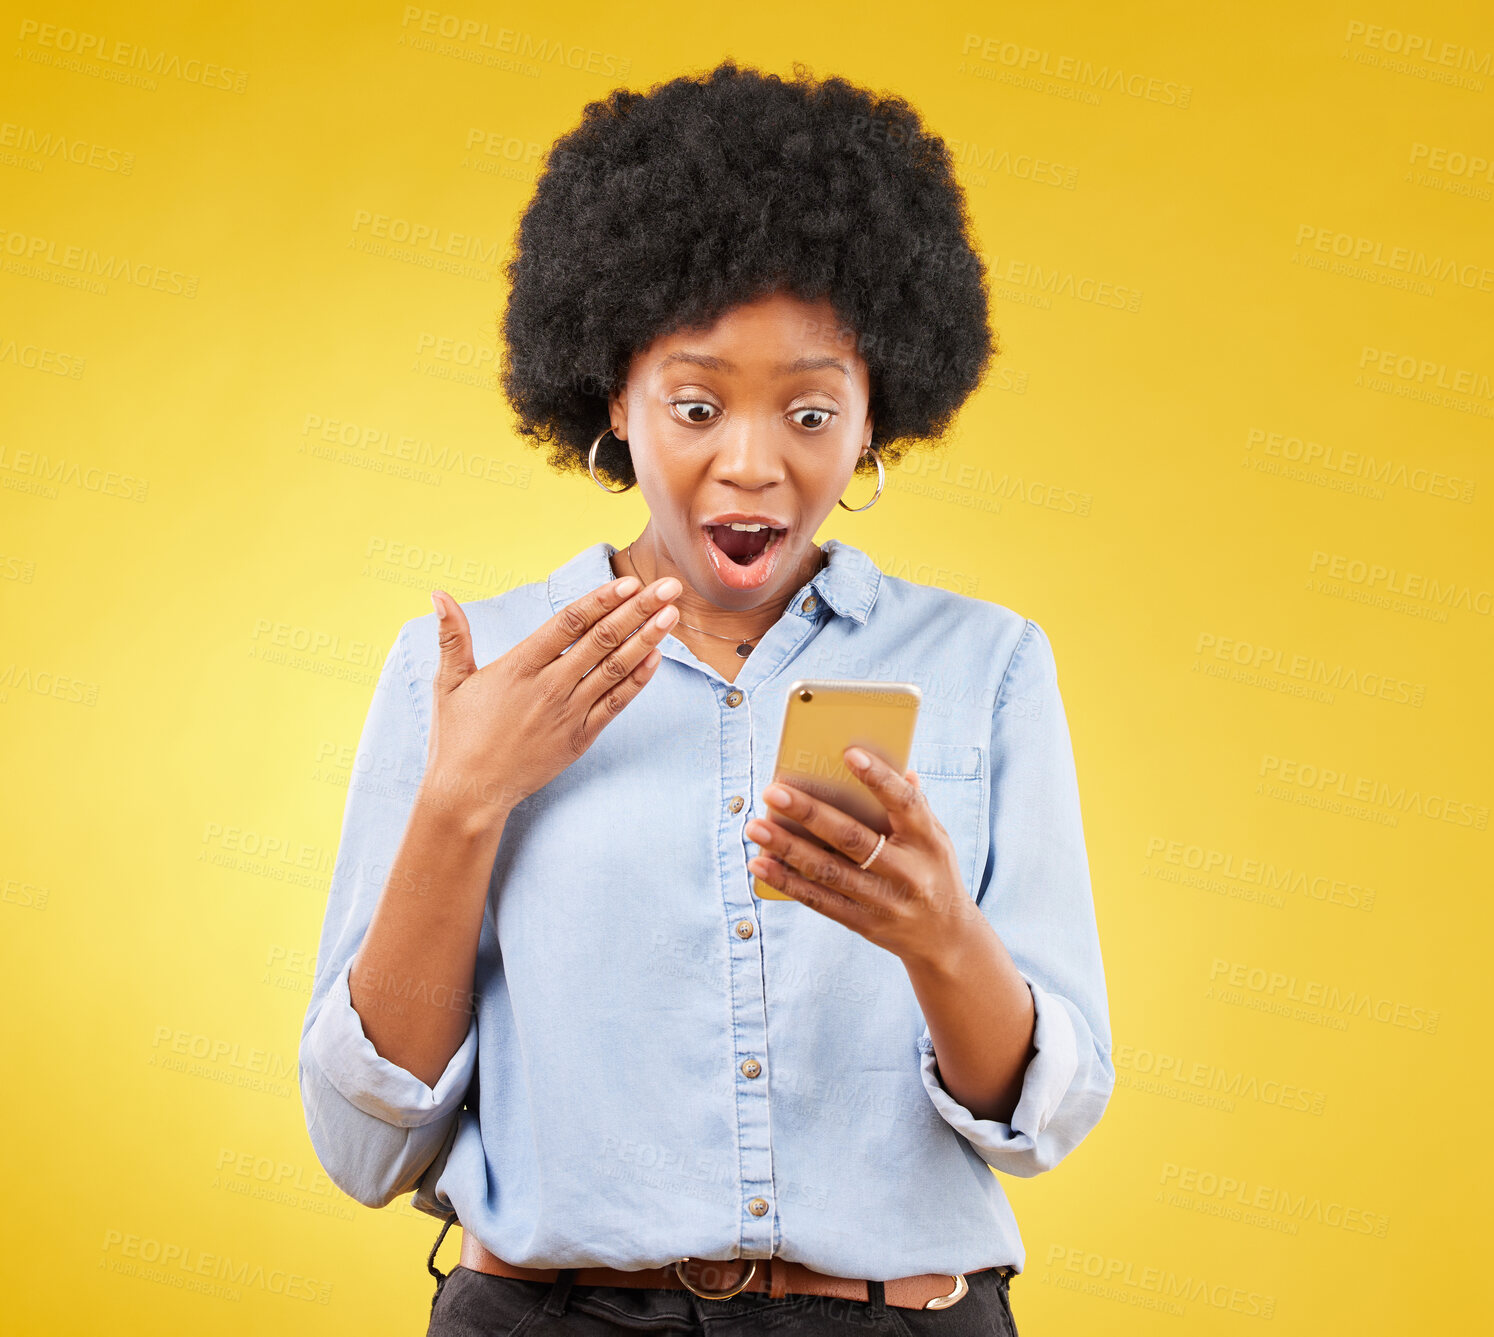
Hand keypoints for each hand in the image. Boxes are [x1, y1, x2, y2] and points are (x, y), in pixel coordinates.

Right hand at [422, 574, 681, 821]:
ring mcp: (567, 714)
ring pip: (614, 669)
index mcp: (518, 667)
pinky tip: (656, 657)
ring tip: (672, 614)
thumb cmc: (456, 736)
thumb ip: (452, 636)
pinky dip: (637, 681)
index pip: (568, 624)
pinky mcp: (579, 738)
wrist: (470, 794)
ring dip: (646, 639)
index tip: (628, 582)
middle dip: (638, 610)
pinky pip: (615, 705)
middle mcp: (548, 687)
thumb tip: (438, 593)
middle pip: (601, 640)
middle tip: (669, 587)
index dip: (601, 601)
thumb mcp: (448, 682)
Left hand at [744, 746, 982, 962]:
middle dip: (809, 814)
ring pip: (827, 871)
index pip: (905, 803)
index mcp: (928, 841)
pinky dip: (786, 882)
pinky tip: (760, 864)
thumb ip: (915, 805)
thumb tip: (897, 767)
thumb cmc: (934, 872)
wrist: (947, 940)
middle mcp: (907, 871)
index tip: (849, 753)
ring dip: (787, 848)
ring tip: (755, 826)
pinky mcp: (864, 923)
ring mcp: (884, 901)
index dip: (879, 778)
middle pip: (852, 839)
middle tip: (773, 791)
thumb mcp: (936, 838)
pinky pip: (819, 900)